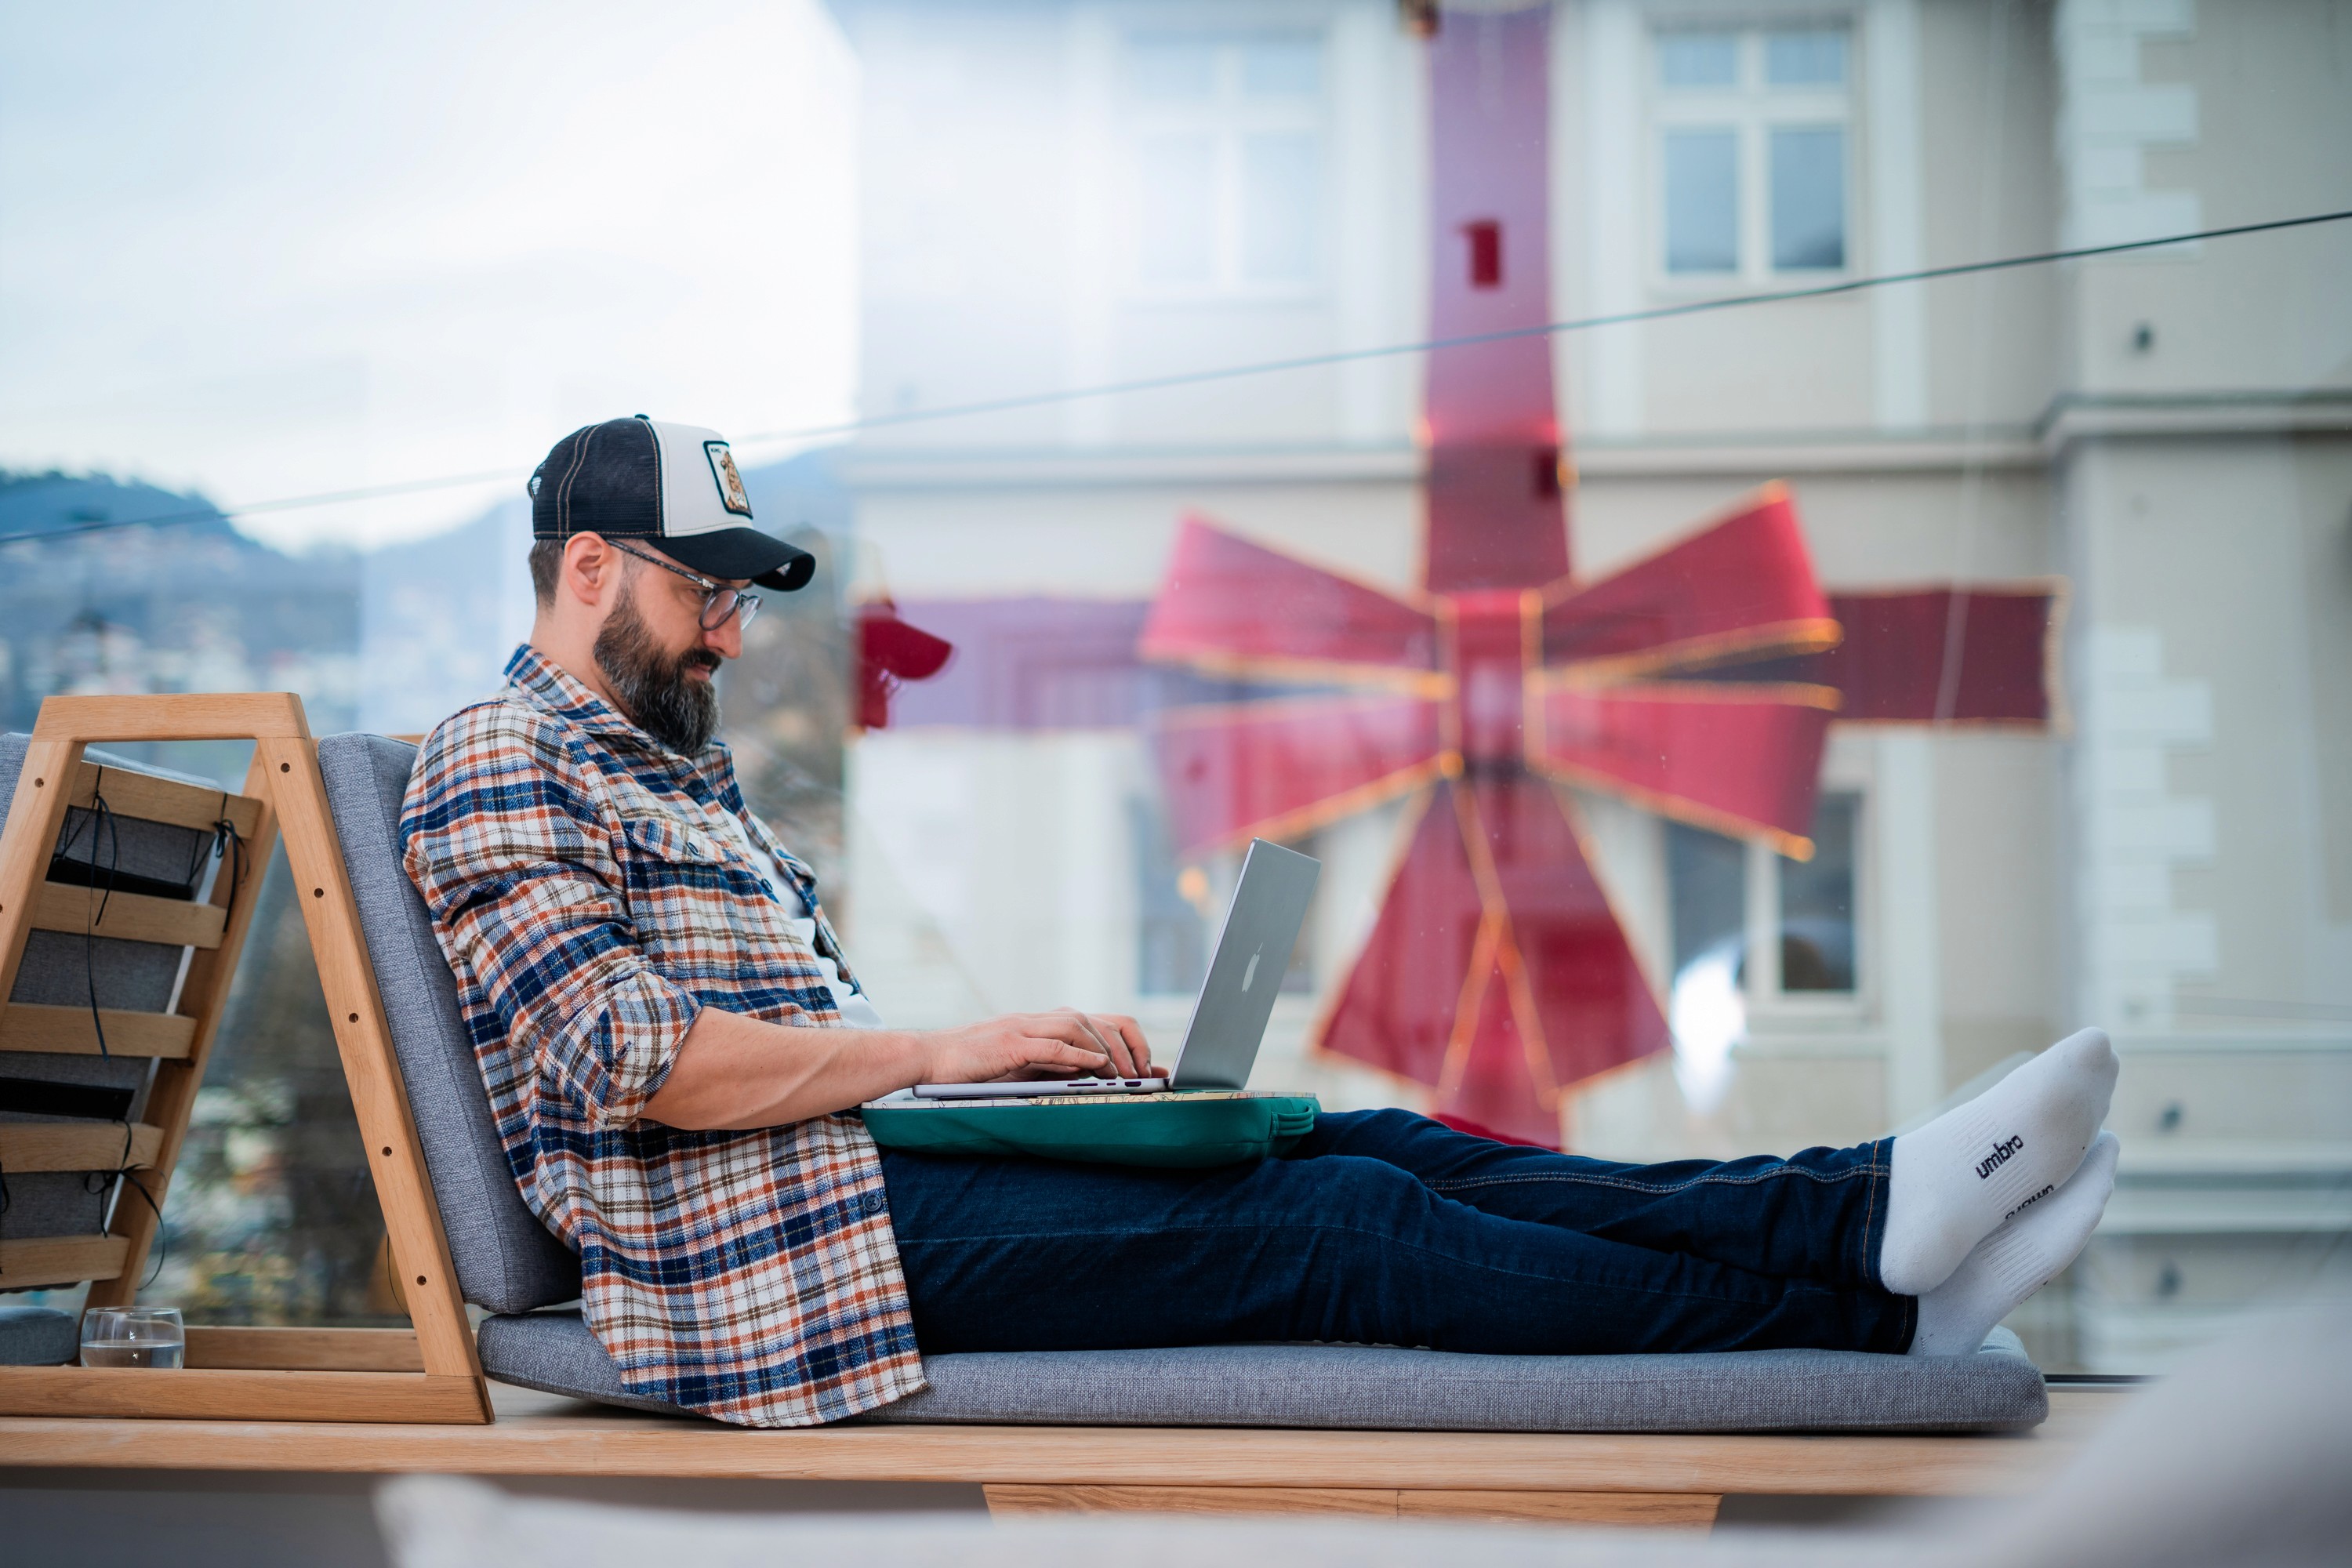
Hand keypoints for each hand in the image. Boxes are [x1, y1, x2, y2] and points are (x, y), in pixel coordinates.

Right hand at [920, 1008, 1158, 1084]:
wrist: (929, 1058)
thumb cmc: (972, 1065)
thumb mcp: (1020, 1064)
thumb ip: (1052, 1064)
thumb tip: (1090, 1072)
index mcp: (1040, 1023)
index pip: (1094, 1021)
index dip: (1124, 1040)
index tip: (1143, 1065)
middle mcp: (1036, 1019)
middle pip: (1094, 1020)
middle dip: (1124, 1045)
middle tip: (1140, 1073)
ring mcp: (1022, 1027)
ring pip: (1077, 1027)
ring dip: (1106, 1051)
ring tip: (1123, 1074)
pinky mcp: (1009, 1043)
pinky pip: (1051, 1045)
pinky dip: (1078, 1055)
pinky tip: (1097, 1066)